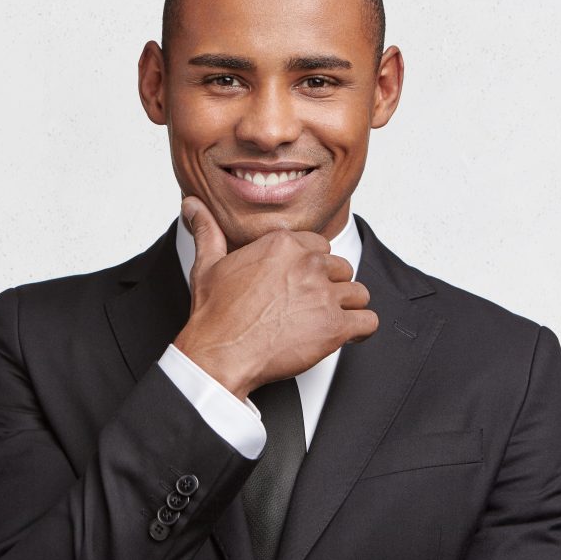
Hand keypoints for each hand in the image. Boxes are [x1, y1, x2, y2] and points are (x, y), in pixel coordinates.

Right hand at [173, 197, 377, 399]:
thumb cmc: (215, 314)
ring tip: (329, 320)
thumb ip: (207, 231)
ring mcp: (323, 295)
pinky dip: (361, 330)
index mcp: (283, 244)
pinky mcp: (334, 326)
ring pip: (358, 293)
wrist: (219, 353)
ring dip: (347, 307)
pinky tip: (348, 334)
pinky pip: (368, 322)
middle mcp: (308, 264)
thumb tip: (192, 206)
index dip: (312, 265)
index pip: (319, 245)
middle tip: (311, 305)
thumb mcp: (207, 264)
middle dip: (330, 286)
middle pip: (341, 268)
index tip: (301, 281)